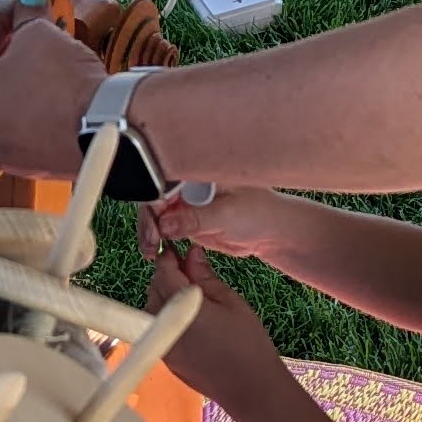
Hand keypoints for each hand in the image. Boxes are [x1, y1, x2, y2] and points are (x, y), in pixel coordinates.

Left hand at [0, 8, 102, 180]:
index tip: (13, 7)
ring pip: (0, 99)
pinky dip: (30, 100)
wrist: (101, 128)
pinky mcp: (23, 161)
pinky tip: (51, 82)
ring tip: (43, 51)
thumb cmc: (59, 85)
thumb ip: (26, 14)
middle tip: (26, 27)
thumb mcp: (38, 35)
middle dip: (3, 46)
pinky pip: (19, 122)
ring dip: (17, 72)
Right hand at [134, 183, 292, 268]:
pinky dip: (156, 238)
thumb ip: (194, 218)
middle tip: (152, 241)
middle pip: (154, 196)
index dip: (154, 197)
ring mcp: (185, 202)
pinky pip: (163, 228)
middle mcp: (188, 184)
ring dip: (149, 231)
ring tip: (152, 250)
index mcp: (198, 171)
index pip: (164, 178)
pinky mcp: (186, 220)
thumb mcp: (227, 214)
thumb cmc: (260, 212)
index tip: (155, 218)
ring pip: (155, 214)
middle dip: (149, 219)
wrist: (272, 232)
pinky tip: (154, 251)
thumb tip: (164, 223)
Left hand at [138, 243, 289, 415]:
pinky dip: (168, 316)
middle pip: (153, 290)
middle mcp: (164, 326)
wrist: (251, 389)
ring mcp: (162, 345)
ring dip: (165, 296)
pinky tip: (191, 316)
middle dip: (167, 276)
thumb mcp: (230, 301)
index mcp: (181, 307)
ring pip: (152, 308)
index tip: (180, 250)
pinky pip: (158, 327)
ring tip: (192, 294)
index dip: (169, 258)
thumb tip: (191, 254)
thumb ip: (204, 276)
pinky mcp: (166, 359)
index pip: (163, 272)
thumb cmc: (248, 344)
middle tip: (190, 269)